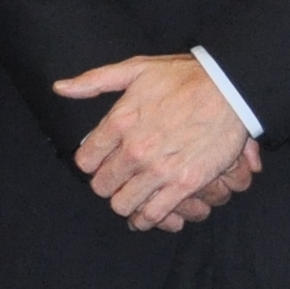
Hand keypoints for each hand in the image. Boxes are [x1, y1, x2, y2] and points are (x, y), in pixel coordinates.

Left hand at [56, 55, 260, 231]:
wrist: (229, 89)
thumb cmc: (183, 77)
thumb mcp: (135, 69)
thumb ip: (94, 81)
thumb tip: (60, 88)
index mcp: (119, 122)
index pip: (85, 161)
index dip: (91, 163)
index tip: (101, 162)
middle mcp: (135, 149)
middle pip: (101, 187)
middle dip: (107, 184)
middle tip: (119, 179)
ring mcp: (159, 170)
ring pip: (123, 205)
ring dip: (125, 203)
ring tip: (132, 196)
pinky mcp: (184, 184)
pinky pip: (153, 215)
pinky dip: (147, 219)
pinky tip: (148, 213)